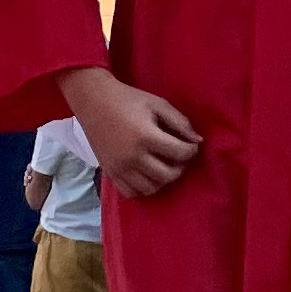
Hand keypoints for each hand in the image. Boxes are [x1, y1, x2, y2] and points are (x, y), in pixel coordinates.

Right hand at [59, 67, 203, 196]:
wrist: (93, 99)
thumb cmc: (128, 99)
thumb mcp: (157, 103)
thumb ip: (180, 122)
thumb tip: (197, 140)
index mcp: (146, 136)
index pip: (180, 154)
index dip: (192, 150)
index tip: (191, 144)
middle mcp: (132, 156)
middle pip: (168, 175)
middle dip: (179, 167)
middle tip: (178, 156)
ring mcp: (120, 167)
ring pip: (151, 188)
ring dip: (162, 179)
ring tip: (163, 164)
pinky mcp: (110, 172)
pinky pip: (131, 192)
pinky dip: (143, 187)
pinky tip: (146, 173)